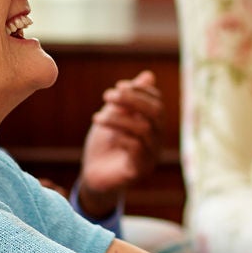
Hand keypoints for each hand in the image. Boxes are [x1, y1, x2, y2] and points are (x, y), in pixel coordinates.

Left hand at [78, 71, 161, 215]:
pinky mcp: (139, 171)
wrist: (94, 177)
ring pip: (143, 128)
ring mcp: (150, 156)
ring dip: (118, 117)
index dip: (140, 90)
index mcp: (154, 126)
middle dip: (132, 99)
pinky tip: (105, 132)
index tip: (119, 85)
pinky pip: (136, 148)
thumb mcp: (115, 116)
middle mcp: (157, 140)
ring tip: (97, 117)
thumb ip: (130, 99)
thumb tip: (148, 75)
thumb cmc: (105, 145)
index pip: (157, 102)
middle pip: (156, 113)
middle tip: (108, 95)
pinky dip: (120, 135)